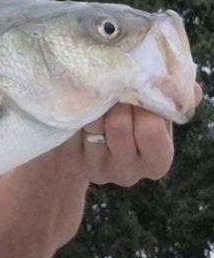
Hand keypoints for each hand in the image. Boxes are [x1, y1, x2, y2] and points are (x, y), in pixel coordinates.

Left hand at [67, 82, 203, 185]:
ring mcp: (96, 169)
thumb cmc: (131, 116)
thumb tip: (186, 88)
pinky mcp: (70, 160)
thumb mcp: (155, 110)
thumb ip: (173, 98)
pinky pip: (69, 126)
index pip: (151, 130)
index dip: (143, 103)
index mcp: (157, 161)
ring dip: (93, 101)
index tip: (136, 87)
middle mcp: (127, 173)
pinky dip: (73, 109)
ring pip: (92, 124)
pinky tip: (77, 103)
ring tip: (95, 91)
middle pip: (119, 126)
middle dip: (116, 98)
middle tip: (113, 84)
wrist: (90, 133)